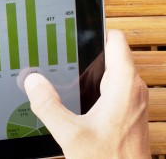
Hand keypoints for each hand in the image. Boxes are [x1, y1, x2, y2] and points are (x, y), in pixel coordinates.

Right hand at [24, 29, 149, 157]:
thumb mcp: (70, 134)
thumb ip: (48, 106)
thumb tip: (33, 81)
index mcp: (124, 84)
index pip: (115, 40)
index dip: (94, 31)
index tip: (73, 31)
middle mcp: (132, 88)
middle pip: (110, 53)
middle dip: (85, 51)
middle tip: (59, 52)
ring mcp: (131, 99)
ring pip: (110, 70)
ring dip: (88, 69)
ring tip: (63, 72)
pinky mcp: (126, 110)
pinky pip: (111, 86)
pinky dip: (93, 84)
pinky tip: (74, 96)